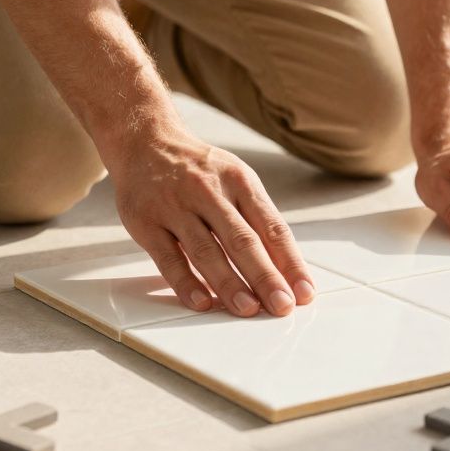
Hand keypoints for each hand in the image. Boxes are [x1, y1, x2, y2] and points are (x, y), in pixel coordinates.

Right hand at [109, 128, 313, 316]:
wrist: (145, 141)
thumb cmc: (199, 170)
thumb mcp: (235, 179)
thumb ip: (257, 219)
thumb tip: (285, 269)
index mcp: (240, 181)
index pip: (272, 227)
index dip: (290, 262)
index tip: (304, 292)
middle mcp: (209, 192)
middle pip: (243, 240)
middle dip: (265, 277)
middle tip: (282, 306)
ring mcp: (176, 206)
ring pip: (206, 251)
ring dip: (229, 283)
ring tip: (248, 309)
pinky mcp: (146, 222)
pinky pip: (168, 258)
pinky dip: (186, 282)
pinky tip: (202, 302)